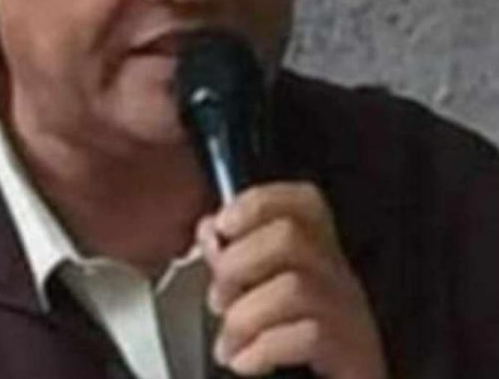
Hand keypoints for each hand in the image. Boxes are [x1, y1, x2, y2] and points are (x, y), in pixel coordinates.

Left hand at [196, 182, 387, 377]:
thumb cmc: (293, 354)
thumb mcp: (259, 299)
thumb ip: (233, 262)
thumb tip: (210, 230)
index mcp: (316, 258)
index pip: (304, 202)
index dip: (258, 203)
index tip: (222, 225)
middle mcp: (339, 279)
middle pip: (290, 236)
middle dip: (237, 263)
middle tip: (219, 299)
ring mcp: (350, 316)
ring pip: (294, 287)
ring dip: (244, 316)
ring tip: (229, 343)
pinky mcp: (354, 355)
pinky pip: (308, 335)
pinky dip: (263, 349)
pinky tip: (245, 362)